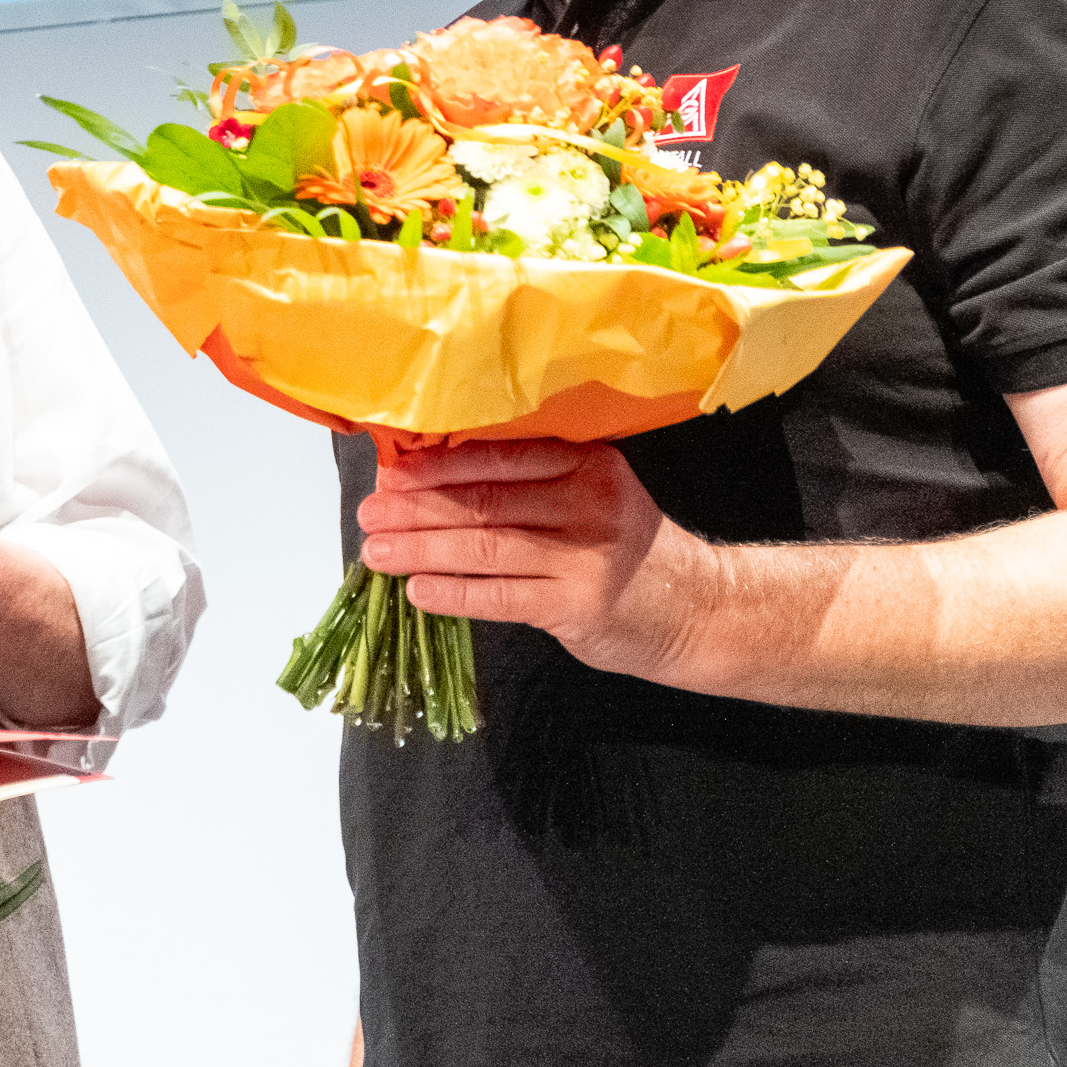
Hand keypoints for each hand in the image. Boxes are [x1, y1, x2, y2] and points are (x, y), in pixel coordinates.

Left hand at [353, 436, 695, 678]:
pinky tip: (417, 591)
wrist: (696, 609)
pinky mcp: (579, 604)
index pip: (498, 456)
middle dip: (416, 508)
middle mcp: (587, 500)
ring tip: (376, 553)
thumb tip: (429, 478)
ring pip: (485, 546)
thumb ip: (528, 484)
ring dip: (421, 549)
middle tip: (369, 513)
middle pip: (483, 500)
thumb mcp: (589, 496)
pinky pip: (500, 596)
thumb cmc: (622, 549)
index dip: (436, 466)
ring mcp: (585, 554)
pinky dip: (453, 593)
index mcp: (585, 461)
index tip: (391, 473)